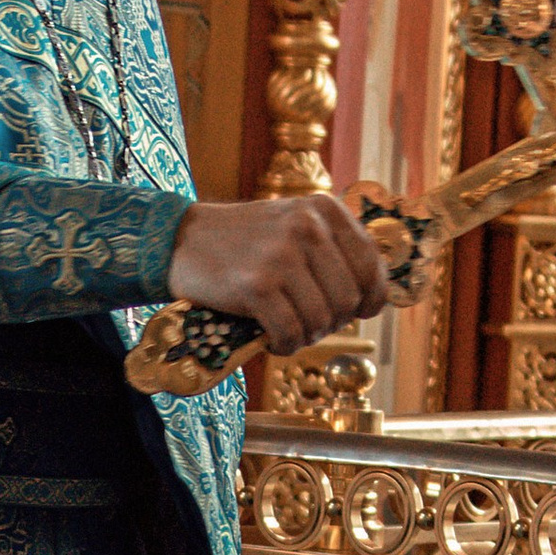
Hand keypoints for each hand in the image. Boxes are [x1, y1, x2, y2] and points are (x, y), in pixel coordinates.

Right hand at [167, 197, 392, 357]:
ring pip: (321, 320)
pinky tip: (274, 340)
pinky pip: (291, 332)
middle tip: (309, 323)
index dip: (369, 300)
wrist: (182, 240)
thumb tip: (373, 297)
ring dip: (307, 336)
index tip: (355, 312)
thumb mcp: (295, 224)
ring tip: (289, 330)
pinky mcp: (256, 284)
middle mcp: (307, 226)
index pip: (371, 267)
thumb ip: (334, 249)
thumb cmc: (245, 242)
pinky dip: (286, 345)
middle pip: (348, 300)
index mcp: (324, 209)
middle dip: (332, 322)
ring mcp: (281, 255)